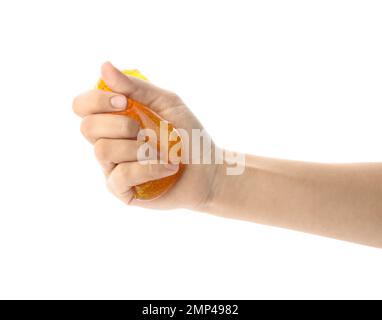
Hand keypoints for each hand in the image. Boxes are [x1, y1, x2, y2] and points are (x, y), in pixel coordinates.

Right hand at [73, 62, 218, 209]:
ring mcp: (113, 168)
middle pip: (87, 128)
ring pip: (103, 150)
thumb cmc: (189, 135)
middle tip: (146, 131)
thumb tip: (104, 66)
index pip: (82, 106)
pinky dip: (149, 168)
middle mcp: (109, 142)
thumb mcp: (167, 103)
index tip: (124, 101)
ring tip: (162, 153)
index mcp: (115, 119)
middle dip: (121, 125)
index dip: (96, 101)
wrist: (209, 170)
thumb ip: (137, 87)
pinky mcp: (122, 190)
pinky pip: (120, 176)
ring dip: (139, 148)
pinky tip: (168, 168)